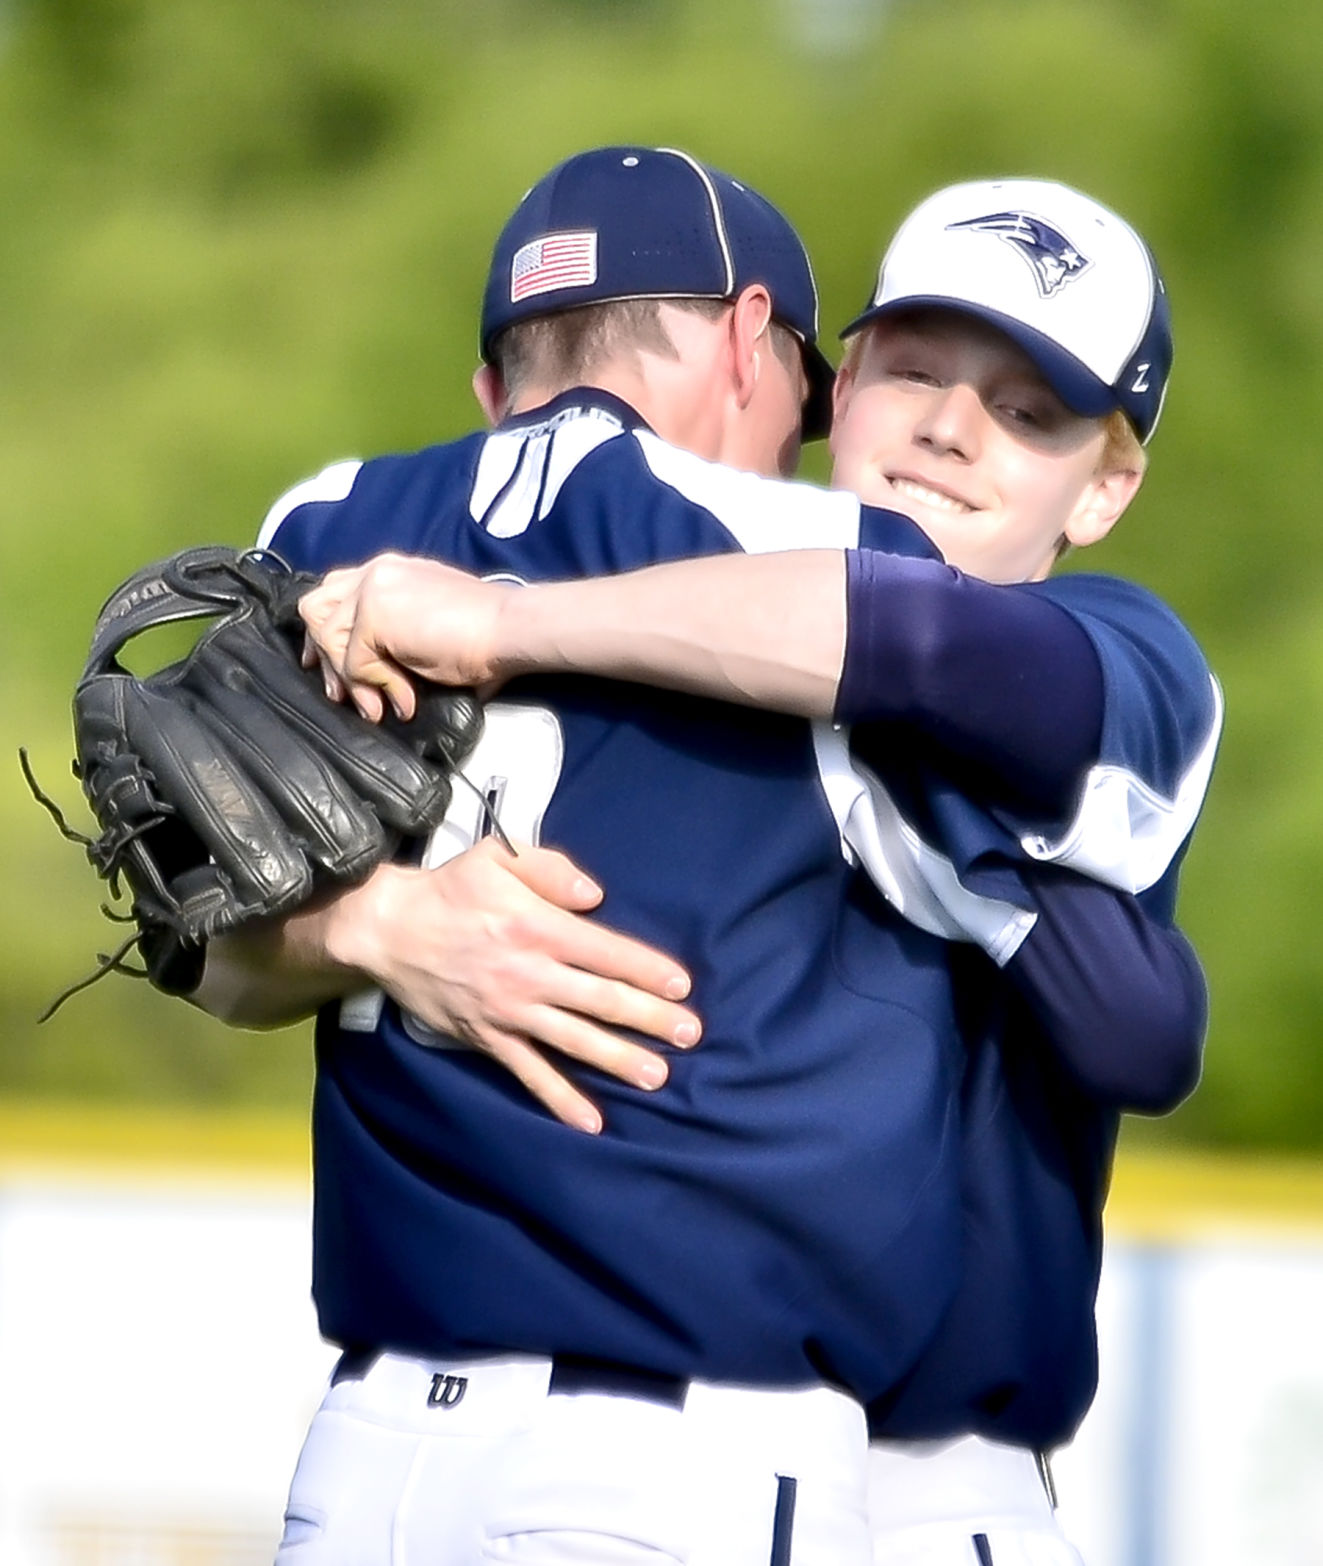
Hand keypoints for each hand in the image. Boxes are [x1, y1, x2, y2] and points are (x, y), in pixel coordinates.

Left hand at [299, 553, 515, 720]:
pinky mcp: (374, 615)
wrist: (508, 629)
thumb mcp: (425, 626)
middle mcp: (375, 573)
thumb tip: (365, 680)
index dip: (325, 633)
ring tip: (379, 704)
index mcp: (389, 571)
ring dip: (352, 680)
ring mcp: (372, 590)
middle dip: (323, 655)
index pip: (334, 592)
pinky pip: (353, 664)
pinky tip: (405, 699)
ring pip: (329, 640)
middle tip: (340, 693)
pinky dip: (376, 688)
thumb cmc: (483, 635)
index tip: (331, 669)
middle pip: (315, 608)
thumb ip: (393, 636)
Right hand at [326, 836, 700, 1132]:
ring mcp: (510, 1011)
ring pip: (575, 1040)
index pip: (606, 951)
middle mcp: (530, 973)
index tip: (682, 987)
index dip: (647, 970)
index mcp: (538, 926)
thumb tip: (595, 895)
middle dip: (650, 1018)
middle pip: (601, 999)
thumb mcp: (498, 856)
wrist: (389, 929)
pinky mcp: (489, 1038)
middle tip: (691, 1034)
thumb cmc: (451, 889)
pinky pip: (529, 1074)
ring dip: (619, 1059)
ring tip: (658, 1077)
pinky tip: (591, 1122)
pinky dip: (560, 1099)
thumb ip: (551, 869)